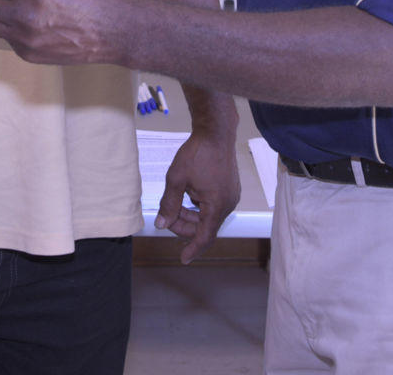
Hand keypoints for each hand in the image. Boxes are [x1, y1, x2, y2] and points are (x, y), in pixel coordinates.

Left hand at [154, 129, 240, 263]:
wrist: (216, 132)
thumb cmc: (198, 153)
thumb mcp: (176, 178)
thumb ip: (169, 204)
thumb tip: (162, 224)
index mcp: (216, 206)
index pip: (204, 237)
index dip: (192, 249)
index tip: (183, 259)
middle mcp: (227, 204)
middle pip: (204, 227)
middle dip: (184, 225)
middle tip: (166, 216)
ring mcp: (230, 196)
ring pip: (208, 216)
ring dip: (191, 214)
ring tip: (174, 202)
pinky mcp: (230, 188)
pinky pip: (213, 205)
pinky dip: (199, 206)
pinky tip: (188, 195)